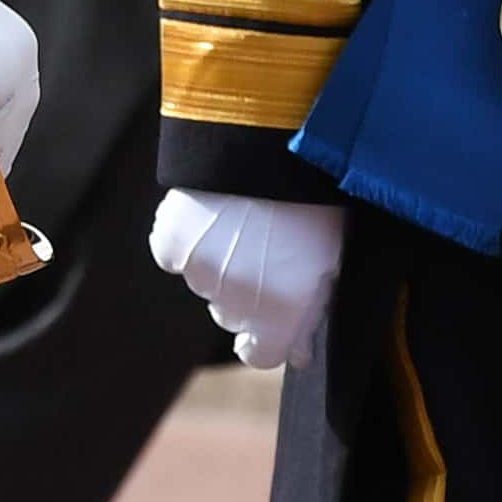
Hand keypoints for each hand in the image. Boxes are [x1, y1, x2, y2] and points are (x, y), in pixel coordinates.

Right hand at [150, 186, 346, 371]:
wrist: (273, 145)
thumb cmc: (314, 205)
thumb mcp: (329, 264)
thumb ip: (310, 314)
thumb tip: (297, 353)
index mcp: (281, 315)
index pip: (260, 355)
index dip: (265, 340)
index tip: (269, 323)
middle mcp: (237, 304)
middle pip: (232, 315)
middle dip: (246, 295)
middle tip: (264, 252)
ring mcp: (201, 274)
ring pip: (206, 283)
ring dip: (219, 264)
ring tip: (241, 223)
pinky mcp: (173, 242)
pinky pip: (175, 254)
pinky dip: (187, 241)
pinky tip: (209, 216)